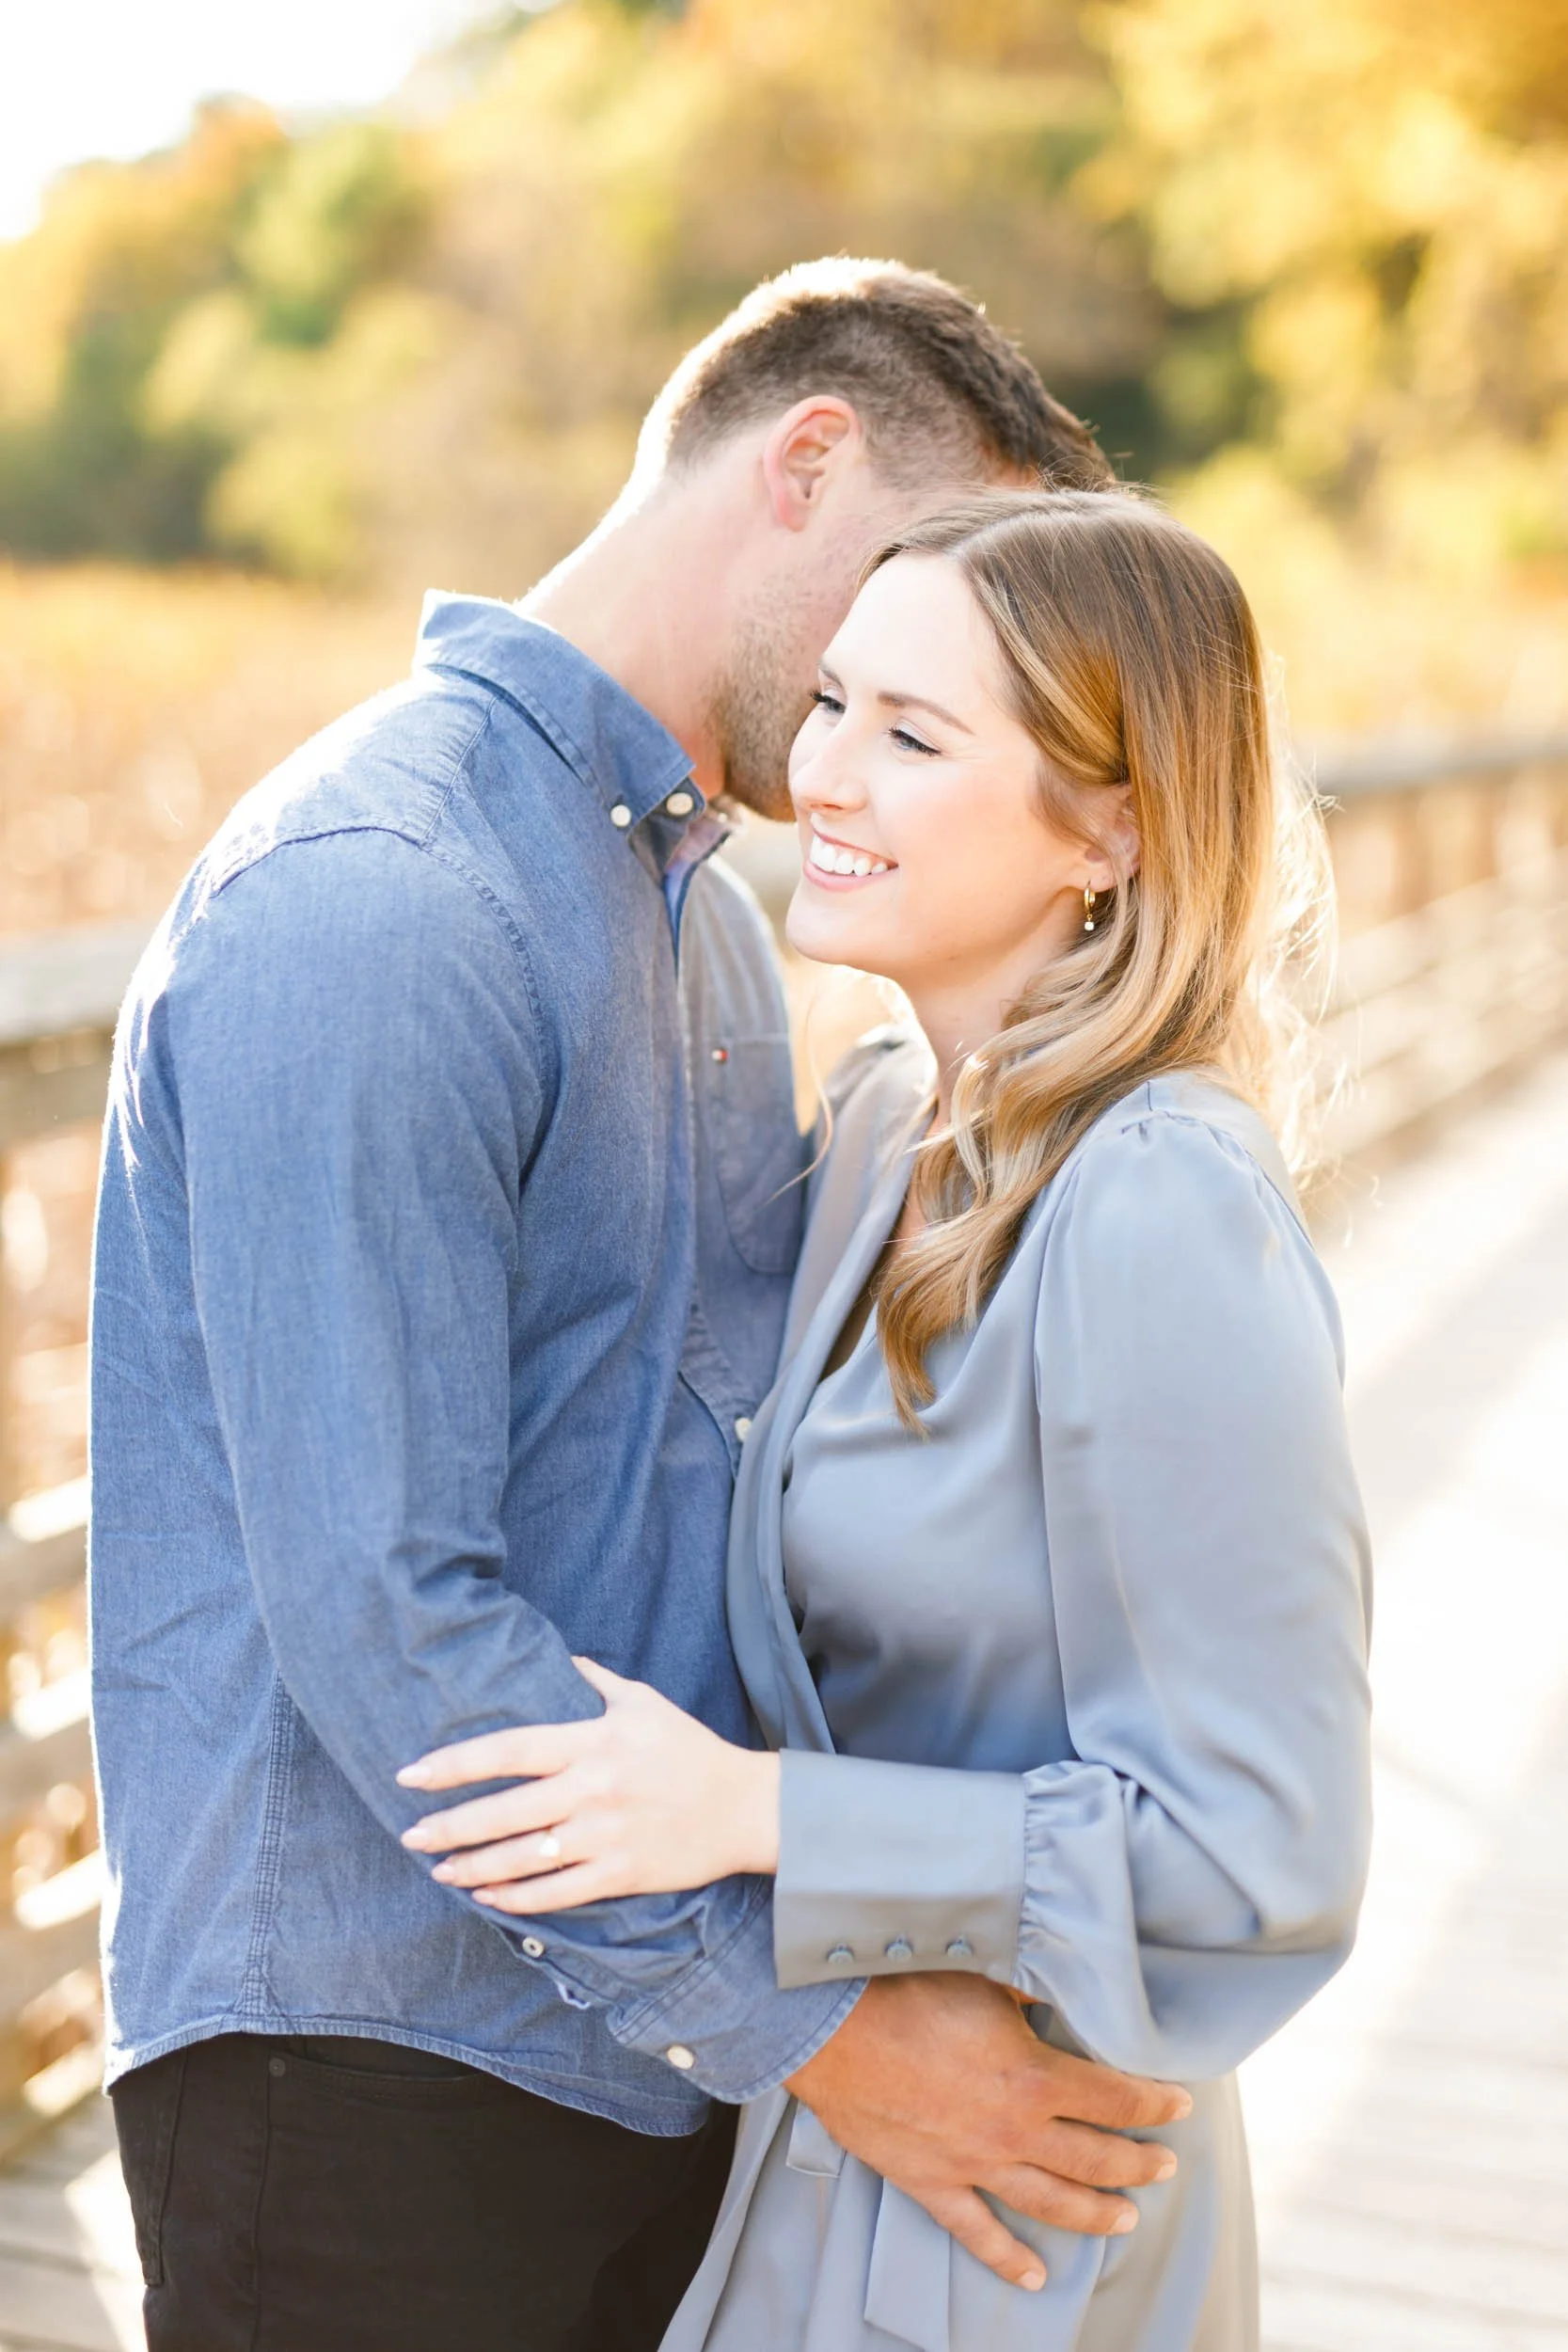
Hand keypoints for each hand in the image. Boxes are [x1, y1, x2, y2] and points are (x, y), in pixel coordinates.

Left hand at [396, 1659, 780, 1908]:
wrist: (745, 1807)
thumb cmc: (689, 1748)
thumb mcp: (643, 1701)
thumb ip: (594, 1681)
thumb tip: (556, 1660)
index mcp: (593, 1741)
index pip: (510, 1749)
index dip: (456, 1763)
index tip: (412, 1773)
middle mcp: (594, 1788)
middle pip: (506, 1810)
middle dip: (450, 1826)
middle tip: (410, 1834)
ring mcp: (607, 1835)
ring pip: (524, 1858)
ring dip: (474, 1867)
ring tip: (439, 1870)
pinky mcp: (622, 1873)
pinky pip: (558, 1893)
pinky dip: (518, 1898)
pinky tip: (487, 1898)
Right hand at [788, 1975, 1190, 2292]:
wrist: (831, 2027)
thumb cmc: (904, 1990)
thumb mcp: (985, 1977)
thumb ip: (1031, 1995)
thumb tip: (1062, 1995)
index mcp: (1034, 2077)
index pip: (1116, 2098)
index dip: (1154, 2102)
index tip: (1179, 2104)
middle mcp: (1014, 2131)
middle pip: (1095, 2157)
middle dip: (1138, 2163)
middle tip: (1165, 2167)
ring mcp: (974, 2165)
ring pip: (1051, 2203)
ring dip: (1095, 2214)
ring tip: (1126, 2220)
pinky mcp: (932, 2184)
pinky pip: (977, 2234)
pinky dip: (1007, 2259)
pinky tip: (1033, 2276)